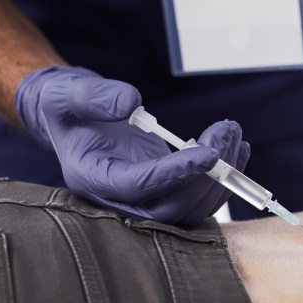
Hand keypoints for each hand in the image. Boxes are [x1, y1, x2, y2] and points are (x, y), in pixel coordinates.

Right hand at [15, 66, 248, 225]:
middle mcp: (120, 199)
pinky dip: (223, 178)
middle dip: (207, 175)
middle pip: (172, 209)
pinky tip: (236, 148)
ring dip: (221, 176)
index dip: (175, 174)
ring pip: (191, 209)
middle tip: (226, 132)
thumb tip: (131, 102)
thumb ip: (93, 97)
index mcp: (92, 178)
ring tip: (233, 134)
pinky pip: (198, 198)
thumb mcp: (67, 93)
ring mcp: (144, 200)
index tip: (208, 153)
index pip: (139, 187)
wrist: (74, 118)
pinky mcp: (164, 193)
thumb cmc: (67, 107)